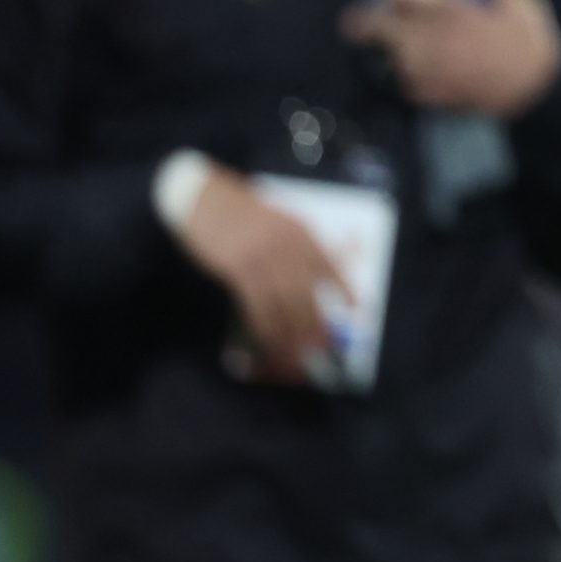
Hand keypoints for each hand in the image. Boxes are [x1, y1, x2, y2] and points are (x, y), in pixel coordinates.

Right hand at [172, 167, 349, 381]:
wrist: (204, 200)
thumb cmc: (242, 212)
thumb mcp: (281, 221)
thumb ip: (299, 246)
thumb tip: (316, 276)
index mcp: (303, 234)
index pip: (331, 266)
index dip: (344, 290)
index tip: (355, 311)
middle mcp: (290, 249)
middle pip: (310, 296)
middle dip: (317, 327)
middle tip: (324, 352)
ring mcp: (266, 261)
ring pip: (285, 309)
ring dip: (292, 338)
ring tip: (298, 361)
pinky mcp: (241, 272)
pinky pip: (258, 309)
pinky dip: (265, 332)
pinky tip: (269, 346)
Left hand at [342, 0, 560, 117]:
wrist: (533, 94)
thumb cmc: (530, 45)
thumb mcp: (524, 3)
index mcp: (451, 9)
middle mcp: (429, 37)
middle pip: (378, 28)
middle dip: (362, 23)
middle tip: (355, 21)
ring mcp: (425, 69)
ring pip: (388, 56)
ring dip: (388, 50)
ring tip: (392, 47)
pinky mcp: (428, 93)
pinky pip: (405, 82)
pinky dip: (406, 75)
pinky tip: (418, 71)